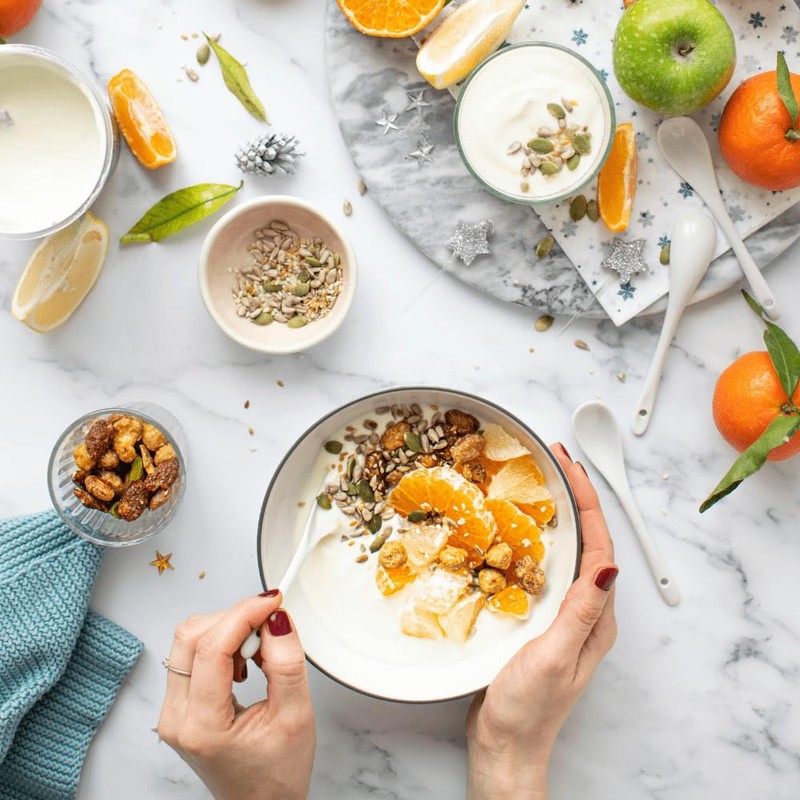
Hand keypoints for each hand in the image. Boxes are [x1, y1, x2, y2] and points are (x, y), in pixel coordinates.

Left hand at [157, 593, 314, 799]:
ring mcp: (172, 711)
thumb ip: (286, 663)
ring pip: (187, 641)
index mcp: (203, 726)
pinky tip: (246, 663)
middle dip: (234, 620)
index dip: (243, 614)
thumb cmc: (277, 773)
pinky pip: (190, 655)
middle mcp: (177, 717)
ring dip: (227, 631)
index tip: (272, 602)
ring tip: (259, 654)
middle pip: (191, 636)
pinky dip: (220, 644)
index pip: (212, 648)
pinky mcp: (178, 704)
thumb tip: (277, 619)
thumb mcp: (297, 716)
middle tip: (269, 629)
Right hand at [465, 443, 617, 799]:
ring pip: (569, 553)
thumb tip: (607, 566)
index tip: (571, 467)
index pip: (600, 547)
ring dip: (561, 516)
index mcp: (596, 617)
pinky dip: (540, 541)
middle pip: (589, 542)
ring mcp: (565, 616)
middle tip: (556, 462)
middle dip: (577, 499)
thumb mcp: (554, 656)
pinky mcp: (543, 620)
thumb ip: (581, 612)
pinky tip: (520, 533)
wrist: (506, 744)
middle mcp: (587, 612)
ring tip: (544, 484)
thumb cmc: (528, 706)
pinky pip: (549, 569)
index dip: (588, 502)